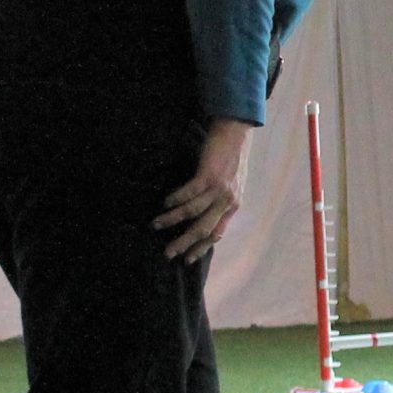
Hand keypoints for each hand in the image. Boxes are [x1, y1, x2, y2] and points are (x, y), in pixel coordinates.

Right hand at [155, 119, 250, 261]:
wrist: (236, 134)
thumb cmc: (230, 158)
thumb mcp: (231, 186)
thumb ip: (221, 202)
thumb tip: (204, 217)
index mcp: (233, 206)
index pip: (216, 234)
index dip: (201, 247)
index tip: (187, 259)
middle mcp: (228, 201)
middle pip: (204, 229)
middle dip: (185, 243)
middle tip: (168, 254)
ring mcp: (220, 189)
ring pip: (193, 212)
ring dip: (172, 220)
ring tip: (156, 225)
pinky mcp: (209, 175)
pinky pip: (189, 193)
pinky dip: (175, 200)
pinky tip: (164, 204)